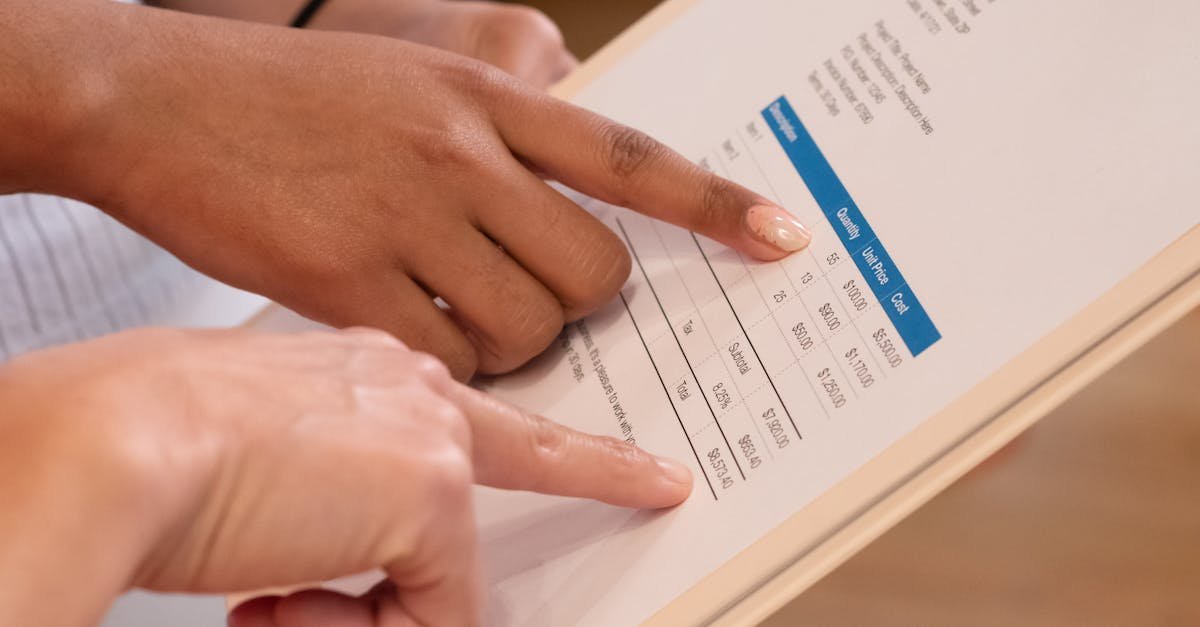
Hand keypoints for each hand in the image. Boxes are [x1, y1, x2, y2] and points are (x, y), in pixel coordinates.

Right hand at [0, 328, 691, 626]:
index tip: (648, 471)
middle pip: (532, 458)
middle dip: (535, 512)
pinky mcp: (431, 493)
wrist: (113, 439)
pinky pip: (431, 611)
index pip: (488, 414)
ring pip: (446, 567)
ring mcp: (429, 439)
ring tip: (274, 595)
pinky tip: (279, 599)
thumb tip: (335, 572)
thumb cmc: (154, 435)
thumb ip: (331, 490)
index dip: (576, 453)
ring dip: (356, 612)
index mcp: (369, 369)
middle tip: (640, 495)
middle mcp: (413, 390)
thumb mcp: (264, 450)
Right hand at [48, 3, 811, 379]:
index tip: (783, 237)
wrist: (156, 99)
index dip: (717, 203)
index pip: (632, 157)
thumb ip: (503, 131)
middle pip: (593, 272)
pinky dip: (445, 365)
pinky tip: (406, 332)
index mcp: (486, 98)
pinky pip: (448, 358)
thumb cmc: (289, 97)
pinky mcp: (348, 280)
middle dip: (580, 305)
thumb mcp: (414, 82)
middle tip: (533, 298)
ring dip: (514, 343)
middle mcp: (462, 154)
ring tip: (457, 316)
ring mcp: (407, 216)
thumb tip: (576, 197)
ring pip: (530, 326)